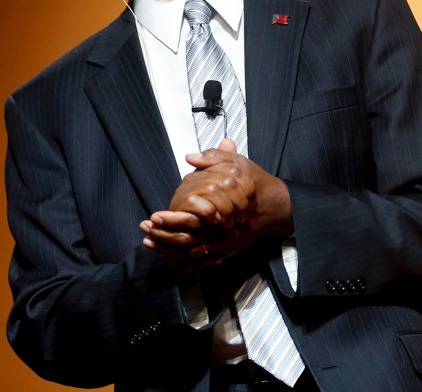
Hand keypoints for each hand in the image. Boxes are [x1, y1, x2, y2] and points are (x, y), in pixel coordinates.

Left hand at [139, 139, 292, 264]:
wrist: (277, 204)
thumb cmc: (256, 182)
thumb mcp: (238, 163)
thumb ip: (214, 158)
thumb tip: (190, 157)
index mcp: (223, 211)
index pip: (192, 221)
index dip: (170, 221)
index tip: (153, 217)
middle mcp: (223, 233)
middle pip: (188, 242)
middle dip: (163, 238)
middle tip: (145, 232)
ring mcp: (224, 244)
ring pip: (192, 255)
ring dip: (168, 251)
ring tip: (149, 243)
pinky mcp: (226, 251)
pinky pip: (202, 262)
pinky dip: (184, 264)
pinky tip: (168, 260)